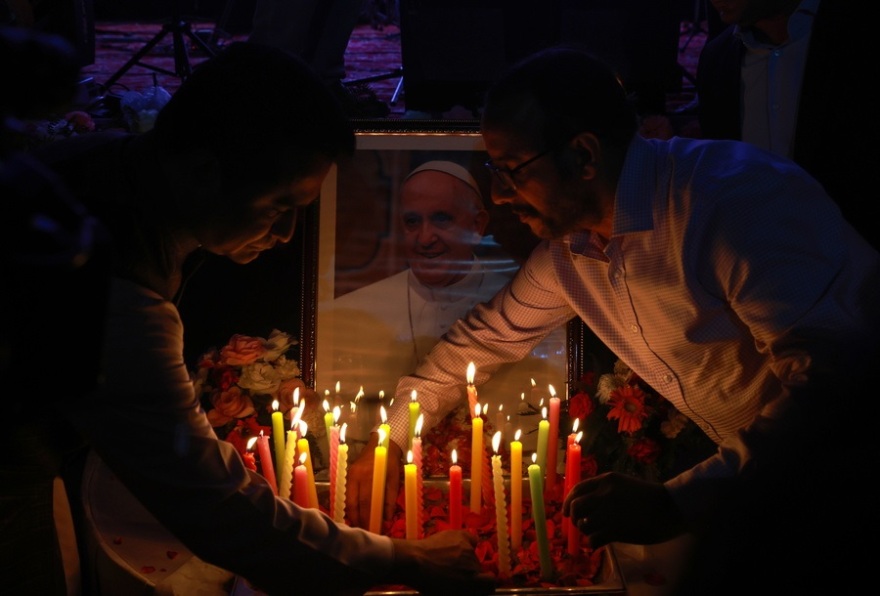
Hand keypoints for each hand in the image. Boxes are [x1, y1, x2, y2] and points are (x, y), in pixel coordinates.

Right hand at [345, 431, 401, 528]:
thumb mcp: (394, 479)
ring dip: (352, 515)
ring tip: (358, 526)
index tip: (372, 530)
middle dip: (358, 519)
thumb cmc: (391, 462)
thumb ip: (390, 499)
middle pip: (354, 503)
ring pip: (347, 500)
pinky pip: (347, 494)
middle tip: (363, 531)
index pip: (366, 503)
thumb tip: (387, 519)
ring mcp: (350, 474)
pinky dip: (350, 505)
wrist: (382, 442)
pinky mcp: (348, 474)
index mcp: (369, 476)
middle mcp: (356, 476)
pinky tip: (354, 513)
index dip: (368, 518)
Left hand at [389, 530, 496, 594]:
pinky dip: (467, 543)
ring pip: (472, 555)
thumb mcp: (449, 594)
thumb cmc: (428, 583)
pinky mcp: (461, 535)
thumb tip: (473, 588)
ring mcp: (468, 549)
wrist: (414, 561)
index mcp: (473, 582)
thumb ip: (466, 591)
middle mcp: (474, 564)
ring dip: (465, 558)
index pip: (491, 582)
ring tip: (449, 559)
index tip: (479, 585)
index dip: (486, 585)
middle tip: (455, 573)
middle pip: (478, 568)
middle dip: (470, 572)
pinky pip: (471, 539)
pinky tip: (457, 546)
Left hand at [562, 472, 685, 547]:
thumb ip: (604, 491)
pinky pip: (594, 539)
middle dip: (574, 518)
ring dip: (585, 531)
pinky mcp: (616, 530)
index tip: (566, 512)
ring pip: (583, 524)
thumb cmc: (649, 497)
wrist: (670, 507)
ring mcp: (609, 512)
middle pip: (575, 507)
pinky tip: (600, 542)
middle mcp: (604, 494)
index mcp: (606, 480)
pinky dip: (593, 543)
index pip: (576, 489)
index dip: (567, 502)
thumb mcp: (623, 485)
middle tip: (580, 524)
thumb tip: (585, 504)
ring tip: (595, 533)